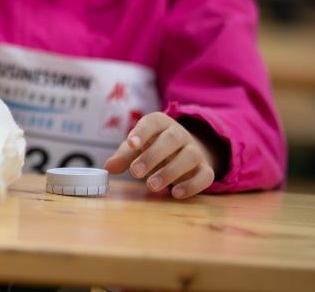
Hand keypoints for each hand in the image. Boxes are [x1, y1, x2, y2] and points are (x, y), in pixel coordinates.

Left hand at [105, 112, 220, 199]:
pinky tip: (175, 194)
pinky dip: (192, 185)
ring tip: (151, 186)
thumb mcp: (137, 149)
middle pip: (171, 139)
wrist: (184, 152)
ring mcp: (195, 151)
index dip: (142, 131)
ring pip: (189, 156)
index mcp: (161, 124)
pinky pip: (205, 175)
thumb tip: (108, 167)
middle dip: (153, 156)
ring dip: (170, 172)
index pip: (153, 121)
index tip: (131, 144)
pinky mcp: (206, 169)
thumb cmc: (153, 148)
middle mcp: (180, 134)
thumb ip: (124, 156)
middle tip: (135, 172)